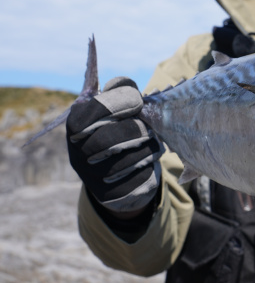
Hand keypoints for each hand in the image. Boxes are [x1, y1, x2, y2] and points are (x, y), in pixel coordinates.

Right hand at [67, 77, 163, 215]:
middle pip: (113, 137)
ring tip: (151, 143)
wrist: (115, 176)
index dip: (123, 101)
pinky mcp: (112, 194)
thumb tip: (128, 87)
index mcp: (75, 125)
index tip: (138, 102)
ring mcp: (92, 176)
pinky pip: (140, 177)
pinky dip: (150, 166)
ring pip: (131, 158)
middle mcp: (78, 152)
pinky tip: (149, 161)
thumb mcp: (113, 110)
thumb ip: (120, 92)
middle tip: (149, 129)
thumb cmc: (116, 131)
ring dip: (149, 148)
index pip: (97, 108)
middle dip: (139, 130)